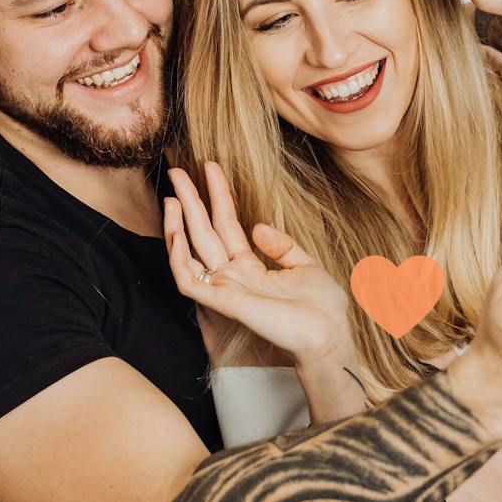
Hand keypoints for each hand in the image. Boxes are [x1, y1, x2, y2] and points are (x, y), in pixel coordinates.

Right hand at [164, 162, 352, 364]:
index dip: (217, 195)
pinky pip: (188, 280)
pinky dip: (178, 257)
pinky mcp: (223, 302)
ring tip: (172, 196)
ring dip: (177, 224)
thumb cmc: (322, 308)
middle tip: (176, 170)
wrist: (329, 334)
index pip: (226, 225)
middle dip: (190, 200)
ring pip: (188, 253)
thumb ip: (281, 245)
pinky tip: (176, 232)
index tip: (210, 167)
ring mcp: (226, 289)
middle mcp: (234, 276)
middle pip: (203, 232)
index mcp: (252, 267)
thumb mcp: (305, 265)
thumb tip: (256, 226)